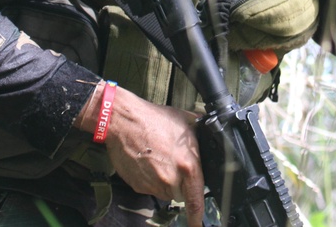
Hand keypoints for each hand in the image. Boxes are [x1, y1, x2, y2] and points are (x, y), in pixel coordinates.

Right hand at [77, 85, 204, 225]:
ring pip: (165, 191)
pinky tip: (148, 160)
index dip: (198, 216)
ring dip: (165, 181)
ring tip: (159, 158)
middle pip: (181, 193)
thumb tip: (212, 136)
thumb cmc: (153, 119)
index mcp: (187, 165)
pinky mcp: (138, 185)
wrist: (123, 121)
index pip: (196, 199)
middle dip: (180, 182)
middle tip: (173, 162)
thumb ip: (201, 135)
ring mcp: (153, 184)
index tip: (198, 225)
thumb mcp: (186, 121)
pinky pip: (150, 188)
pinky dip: (151, 178)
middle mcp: (171, 179)